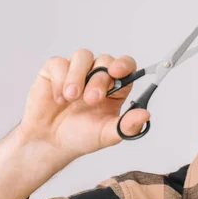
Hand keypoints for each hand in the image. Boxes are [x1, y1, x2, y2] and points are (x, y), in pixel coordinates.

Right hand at [19, 49, 149, 158]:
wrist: (51, 142)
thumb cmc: (81, 136)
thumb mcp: (108, 135)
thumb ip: (128, 125)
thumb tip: (146, 115)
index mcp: (116, 88)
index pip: (126, 66)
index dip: (124, 64)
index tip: (116, 71)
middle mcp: (98, 76)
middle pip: (105, 61)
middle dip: (99, 80)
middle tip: (90, 100)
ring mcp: (77, 71)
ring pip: (83, 56)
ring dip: (78, 76)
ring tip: (71, 98)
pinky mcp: (54, 70)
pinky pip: (59, 62)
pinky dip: (59, 80)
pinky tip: (59, 98)